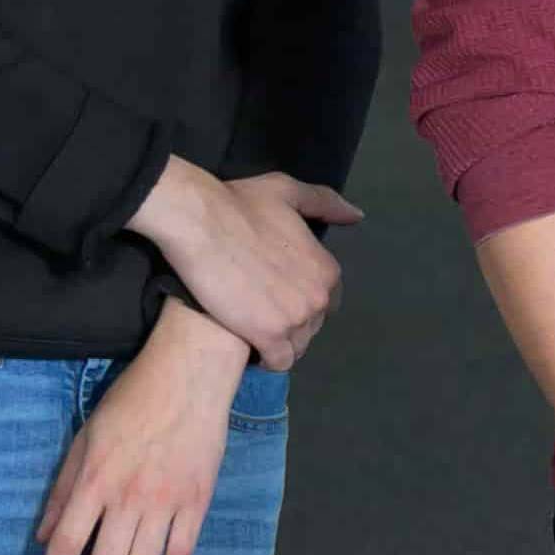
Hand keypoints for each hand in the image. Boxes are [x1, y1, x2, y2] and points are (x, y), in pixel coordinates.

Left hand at [27, 330, 241, 554]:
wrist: (187, 380)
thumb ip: (62, 491)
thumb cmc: (129, 405)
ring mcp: (165, 504)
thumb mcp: (83, 441)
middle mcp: (127, 499)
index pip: (65, 544)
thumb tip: (43, 537)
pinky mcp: (196, 504)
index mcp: (94, 482)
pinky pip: (181, 554)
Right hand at [131, 157, 346, 365]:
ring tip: (253, 329)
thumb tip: (356, 216)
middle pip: (313, 326)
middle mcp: (318, 298)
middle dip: (292, 322)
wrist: (198, 222)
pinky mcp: (267, 336)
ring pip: (297, 346)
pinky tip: (250, 346)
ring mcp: (295, 319)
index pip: (328, 301)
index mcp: (327, 269)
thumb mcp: (288, 192)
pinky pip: (278, 361)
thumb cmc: (239, 204)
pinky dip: (267, 358)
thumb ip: (325, 204)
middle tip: (261, 311)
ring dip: (280, 342)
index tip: (278, 295)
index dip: (302, 299)